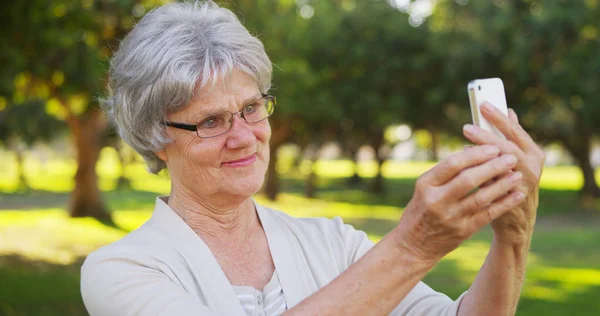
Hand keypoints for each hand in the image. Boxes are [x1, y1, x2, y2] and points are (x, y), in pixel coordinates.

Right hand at [394, 145, 525, 263]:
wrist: (414, 245)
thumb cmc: (421, 209)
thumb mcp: (424, 188)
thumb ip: (445, 173)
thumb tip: (474, 152)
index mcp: (425, 184)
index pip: (452, 164)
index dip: (475, 154)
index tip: (493, 147)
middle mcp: (437, 200)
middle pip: (468, 180)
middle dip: (492, 167)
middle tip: (511, 157)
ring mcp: (451, 217)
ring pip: (481, 197)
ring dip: (502, 185)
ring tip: (518, 174)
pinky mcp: (463, 231)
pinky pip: (488, 214)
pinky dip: (505, 203)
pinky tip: (517, 194)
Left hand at [463, 102, 545, 244]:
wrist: (517, 220)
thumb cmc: (510, 183)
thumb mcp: (516, 159)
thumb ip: (511, 137)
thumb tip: (508, 111)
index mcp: (533, 152)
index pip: (515, 130)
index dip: (499, 117)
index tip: (482, 104)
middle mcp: (532, 166)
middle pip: (508, 146)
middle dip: (487, 135)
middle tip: (467, 127)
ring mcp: (524, 183)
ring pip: (502, 164)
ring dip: (483, 153)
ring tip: (466, 142)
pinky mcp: (512, 199)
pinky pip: (494, 184)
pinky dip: (481, 174)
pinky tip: (467, 166)